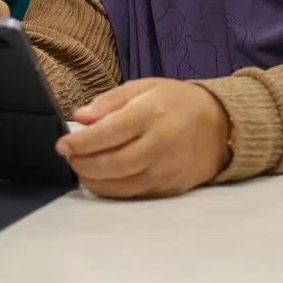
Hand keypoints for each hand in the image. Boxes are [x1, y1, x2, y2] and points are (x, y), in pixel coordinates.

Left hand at [56, 78, 231, 198]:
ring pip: (122, 184)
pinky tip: (101, 181)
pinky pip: (136, 194)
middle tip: (69, 158)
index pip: (109, 132)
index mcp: (151, 114)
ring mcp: (167, 169)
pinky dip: (113, 191)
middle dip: (84, 164)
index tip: (62, 144)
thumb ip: (110, 102)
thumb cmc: (176, 101)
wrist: (220, 125)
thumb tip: (81, 117)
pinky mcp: (171, 188)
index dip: (81, 142)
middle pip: (113, 162)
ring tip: (80, 170)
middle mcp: (159, 144)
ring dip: (94, 180)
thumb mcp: (144, 87)